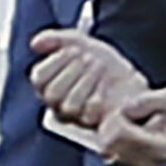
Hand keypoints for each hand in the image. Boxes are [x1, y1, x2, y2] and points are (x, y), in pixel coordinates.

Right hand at [28, 28, 144, 129]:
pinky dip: (98, 96)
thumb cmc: (102, 63)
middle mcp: (58, 104)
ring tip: (100, 66)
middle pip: (52, 93)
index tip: (74, 50)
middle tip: (89, 58)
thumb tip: (35, 44)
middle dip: (73, 71)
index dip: (56, 61)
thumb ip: (57, 39)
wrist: (130, 79)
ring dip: (86, 81)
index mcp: (50, 84)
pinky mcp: (93, 125)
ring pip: (68, 105)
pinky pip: (88, 114)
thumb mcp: (81, 43)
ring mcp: (75, 117)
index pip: (39, 77)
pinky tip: (107, 86)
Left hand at [98, 82, 165, 165]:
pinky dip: (117, 134)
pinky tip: (135, 124)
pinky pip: (113, 148)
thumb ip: (156, 100)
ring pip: (107, 148)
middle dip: (113, 122)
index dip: (118, 115)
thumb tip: (127, 107)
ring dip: (114, 128)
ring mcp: (143, 164)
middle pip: (107, 144)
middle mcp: (151, 161)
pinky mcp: (138, 162)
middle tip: (132, 109)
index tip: (133, 105)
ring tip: (136, 116)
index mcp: (161, 148)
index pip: (118, 135)